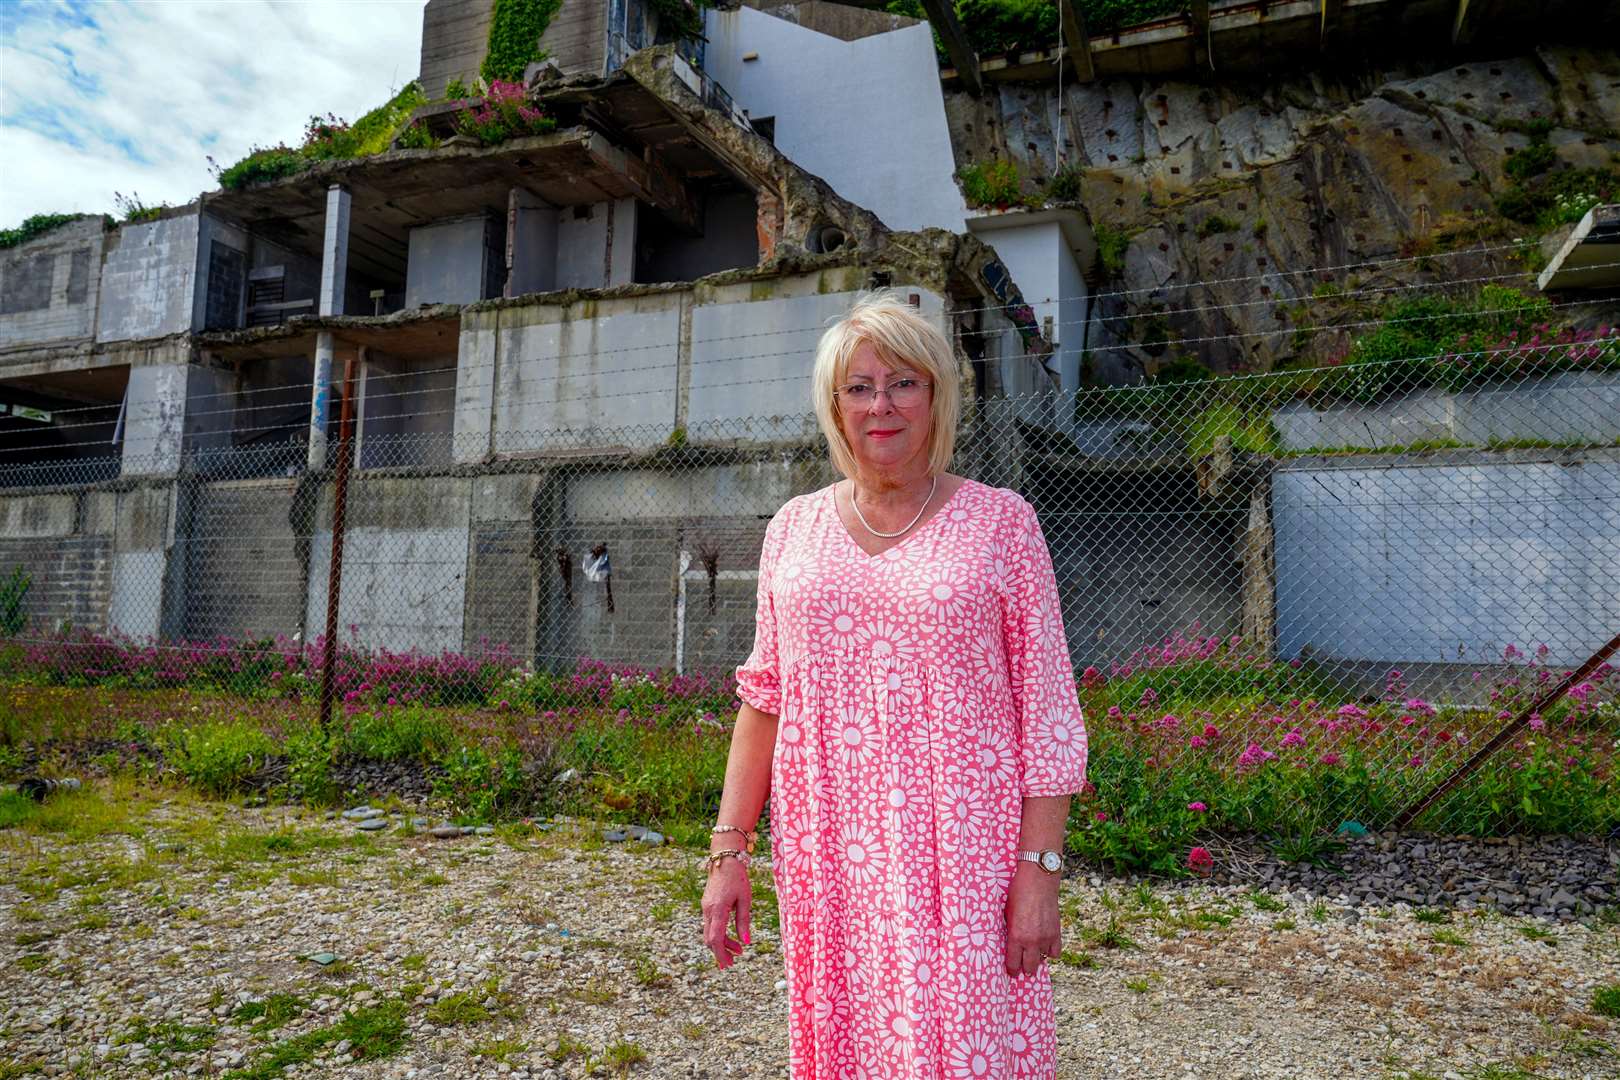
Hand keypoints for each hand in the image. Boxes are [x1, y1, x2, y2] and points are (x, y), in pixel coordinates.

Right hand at [700, 859, 750, 968]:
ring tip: (738, 950)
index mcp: (718, 909)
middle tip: (733, 962)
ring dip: (722, 944)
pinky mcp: (707, 906)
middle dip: (721, 952)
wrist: (724, 860)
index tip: (728, 964)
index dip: (721, 954)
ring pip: (710, 933)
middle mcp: (708, 910)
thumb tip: (746, 942)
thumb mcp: (745, 900)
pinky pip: (710, 925)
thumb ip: (744, 921)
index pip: (716, 938)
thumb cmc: (738, 878)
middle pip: (710, 939)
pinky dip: (719, 934)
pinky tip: (730, 938)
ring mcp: (706, 908)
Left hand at [1004, 862, 1060, 976]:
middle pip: (1030, 967)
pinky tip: (1045, 946)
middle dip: (1025, 969)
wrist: (1038, 879)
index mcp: (1016, 936)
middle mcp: (1032, 941)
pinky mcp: (1056, 932)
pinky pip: (1055, 952)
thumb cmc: (1018, 892)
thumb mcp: (1007, 911)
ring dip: (1037, 958)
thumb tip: (1007, 941)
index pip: (1013, 963)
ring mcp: (1046, 938)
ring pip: (1043, 960)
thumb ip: (1009, 929)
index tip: (1011, 972)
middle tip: (1022, 968)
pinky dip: (1050, 951)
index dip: (1011, 970)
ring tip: (1032, 953)